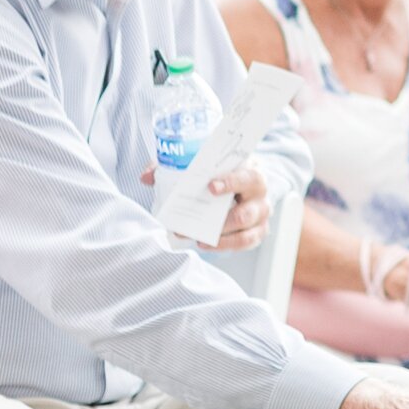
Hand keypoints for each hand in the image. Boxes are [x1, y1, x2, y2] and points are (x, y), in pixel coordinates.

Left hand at [139, 157, 270, 250]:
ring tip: (200, 239)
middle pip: (249, 211)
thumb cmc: (218, 172)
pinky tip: (206, 244)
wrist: (236, 183)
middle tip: (200, 222)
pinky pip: (245, 243)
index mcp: (251, 171)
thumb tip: (147, 177)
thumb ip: (173, 167)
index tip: (210, 187)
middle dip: (224, 220)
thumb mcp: (201, 163)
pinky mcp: (257, 232)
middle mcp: (260, 195)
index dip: (231, 182)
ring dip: (222, 238)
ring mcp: (261, 216)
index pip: (248, 177)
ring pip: (248, 232)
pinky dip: (225, 245)